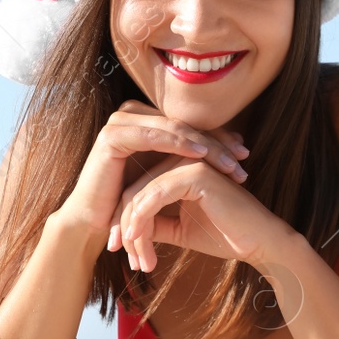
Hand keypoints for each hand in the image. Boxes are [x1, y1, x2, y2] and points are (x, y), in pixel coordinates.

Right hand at [54, 99, 249, 246]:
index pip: (188, 125)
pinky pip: (153, 135)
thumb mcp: (167, 178)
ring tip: (228, 159)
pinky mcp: (113, 135)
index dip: (218, 137)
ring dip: (204, 143)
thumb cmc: (131, 204)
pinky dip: (178, 143)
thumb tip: (237, 143)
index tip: (245, 153)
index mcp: (144, 121)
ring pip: (173, 128)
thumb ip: (191, 159)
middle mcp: (131, 115)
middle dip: (216, 141)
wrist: (94, 223)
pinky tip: (200, 153)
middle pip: (184, 124)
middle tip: (243, 156)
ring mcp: (120, 122)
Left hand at [111, 156, 294, 273]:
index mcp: (176, 169)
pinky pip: (156, 194)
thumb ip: (154, 223)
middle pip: (134, 190)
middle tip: (122, 256)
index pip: (137, 190)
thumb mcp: (179, 229)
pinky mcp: (196, 173)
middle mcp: (180, 159)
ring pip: (141, 193)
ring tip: (136, 259)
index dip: (122, 219)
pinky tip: (137, 240)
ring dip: (133, 229)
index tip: (116, 248)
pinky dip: (142, 219)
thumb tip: (125, 230)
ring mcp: (189, 162)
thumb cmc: (224, 235)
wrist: (259, 244)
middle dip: (123, 226)